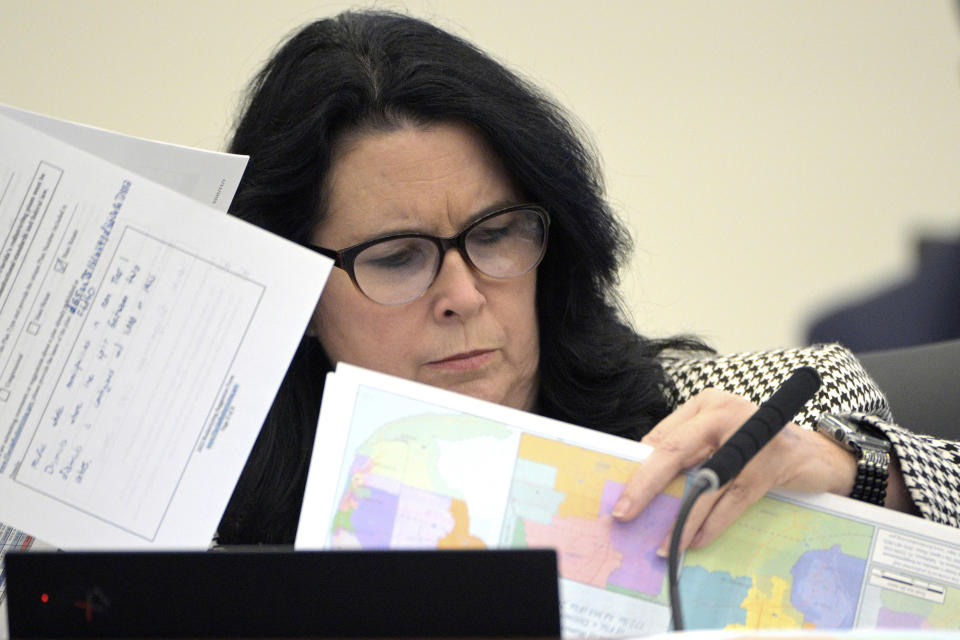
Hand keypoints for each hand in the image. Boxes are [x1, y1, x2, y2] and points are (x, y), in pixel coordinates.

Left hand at [611, 388, 857, 553]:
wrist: (815, 454)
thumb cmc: (757, 444)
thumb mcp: (719, 434)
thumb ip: (688, 446)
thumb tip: (643, 473)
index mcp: (707, 404)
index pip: (664, 436)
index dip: (640, 466)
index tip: (622, 492)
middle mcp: (725, 415)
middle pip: (674, 452)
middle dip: (645, 486)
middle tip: (624, 513)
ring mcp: (749, 442)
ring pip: (703, 485)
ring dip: (681, 520)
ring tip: (663, 543)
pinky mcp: (767, 469)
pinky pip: (731, 502)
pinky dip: (711, 525)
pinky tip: (695, 541)